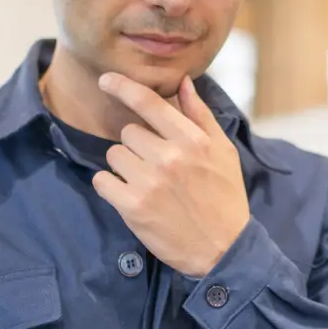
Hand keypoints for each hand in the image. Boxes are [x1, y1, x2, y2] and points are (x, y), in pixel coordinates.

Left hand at [92, 73, 249, 277]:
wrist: (224, 249)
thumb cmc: (225, 197)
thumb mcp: (223, 152)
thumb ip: (200, 116)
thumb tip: (184, 82)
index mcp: (192, 140)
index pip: (149, 103)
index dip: (122, 87)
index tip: (106, 80)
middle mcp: (169, 157)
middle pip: (128, 132)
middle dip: (138, 146)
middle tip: (156, 167)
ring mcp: (149, 182)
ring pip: (114, 155)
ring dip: (125, 166)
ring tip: (146, 183)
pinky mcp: (133, 207)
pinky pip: (102, 181)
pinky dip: (111, 186)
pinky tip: (130, 195)